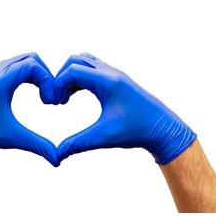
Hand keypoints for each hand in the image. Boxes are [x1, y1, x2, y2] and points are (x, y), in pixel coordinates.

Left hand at [0, 53, 59, 166]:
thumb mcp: (11, 138)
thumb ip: (37, 145)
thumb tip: (57, 160)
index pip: (33, 66)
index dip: (48, 81)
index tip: (50, 103)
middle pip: (31, 58)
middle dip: (46, 76)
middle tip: (50, 98)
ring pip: (23, 59)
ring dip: (38, 74)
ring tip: (43, 95)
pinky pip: (15, 65)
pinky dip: (28, 74)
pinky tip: (32, 91)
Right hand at [54, 53, 195, 163]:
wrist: (162, 128)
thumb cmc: (137, 131)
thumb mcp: (104, 137)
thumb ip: (78, 143)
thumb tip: (57, 155)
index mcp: (108, 81)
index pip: (72, 71)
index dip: (57, 85)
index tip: (52, 103)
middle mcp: (111, 72)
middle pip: (75, 60)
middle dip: (61, 78)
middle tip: (57, 100)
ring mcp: (114, 73)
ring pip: (83, 62)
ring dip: (70, 76)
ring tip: (65, 98)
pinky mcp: (115, 78)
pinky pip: (91, 68)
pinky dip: (79, 77)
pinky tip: (76, 95)